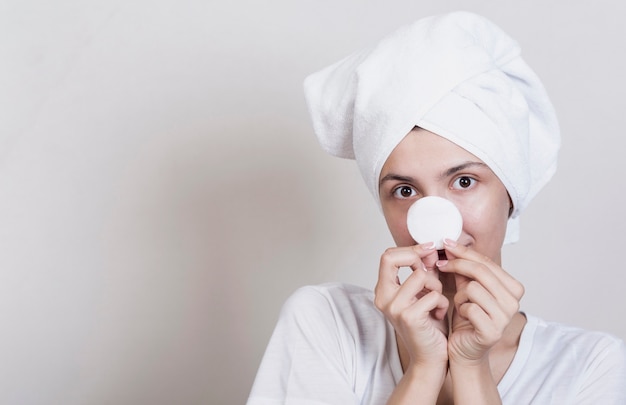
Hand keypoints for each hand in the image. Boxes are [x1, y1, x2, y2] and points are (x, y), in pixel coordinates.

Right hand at [374, 243, 449, 366]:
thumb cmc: (429, 325)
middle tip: (432, 267)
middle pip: (391, 258)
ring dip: (435, 285)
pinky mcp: (408, 317)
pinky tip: (438, 314)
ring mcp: (394, 307)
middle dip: (416, 257)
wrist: (430, 358)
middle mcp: (383, 297)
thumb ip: (423, 271)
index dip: (409, 249)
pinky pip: (432, 294)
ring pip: (419, 275)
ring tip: (436, 300)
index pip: (387, 256)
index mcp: (383, 290)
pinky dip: (441, 302)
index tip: (428, 251)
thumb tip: (429, 250)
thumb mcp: (423, 292)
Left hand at [437, 239, 524, 365]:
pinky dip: (461, 310)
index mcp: (513, 287)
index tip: (445, 245)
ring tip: (461, 304)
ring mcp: (506, 317)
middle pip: (481, 272)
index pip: (487, 262)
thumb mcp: (466, 288)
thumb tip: (450, 244)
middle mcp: (514, 301)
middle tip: (439, 265)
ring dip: (460, 295)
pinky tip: (463, 317)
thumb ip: (462, 268)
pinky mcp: (493, 331)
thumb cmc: (467, 317)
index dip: (464, 252)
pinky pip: (469, 308)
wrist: (464, 349)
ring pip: (473, 288)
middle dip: (456, 265)